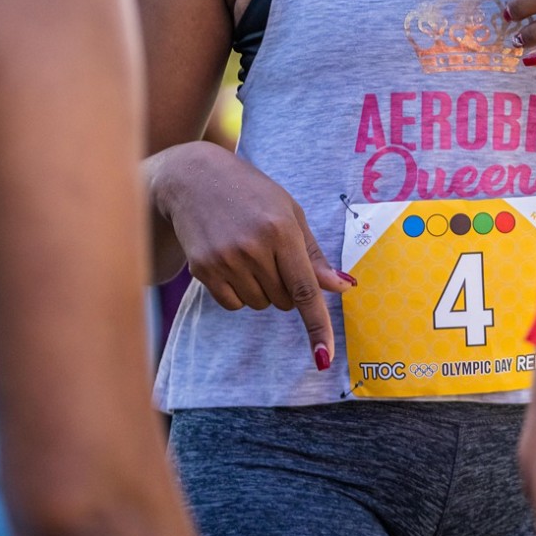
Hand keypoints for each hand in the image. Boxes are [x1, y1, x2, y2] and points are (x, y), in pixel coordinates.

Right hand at [150, 141, 352, 370]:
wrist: (193, 177)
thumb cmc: (251, 193)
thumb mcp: (290, 213)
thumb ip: (314, 255)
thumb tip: (342, 288)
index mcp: (281, 230)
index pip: (305, 290)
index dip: (318, 326)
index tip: (324, 357)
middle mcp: (252, 248)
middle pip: (284, 301)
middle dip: (286, 286)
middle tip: (272, 253)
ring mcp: (224, 260)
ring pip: (260, 304)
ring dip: (262, 289)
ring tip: (249, 252)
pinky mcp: (202, 269)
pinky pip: (233, 305)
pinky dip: (239, 292)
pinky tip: (231, 262)